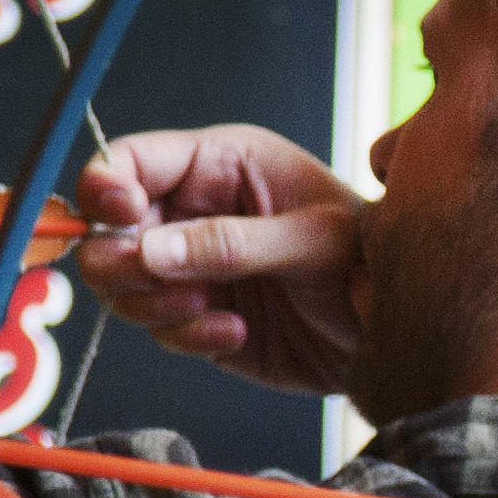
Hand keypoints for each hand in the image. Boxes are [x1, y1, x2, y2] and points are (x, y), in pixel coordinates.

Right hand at [72, 126, 369, 395]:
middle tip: (154, 277)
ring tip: (207, 307)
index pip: (129, 161)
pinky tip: (235, 333)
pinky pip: (158, 329)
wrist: (391, 331)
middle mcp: (192, 213)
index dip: (106, 186)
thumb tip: (149, 251)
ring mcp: (190, 268)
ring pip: (121, 286)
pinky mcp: (196, 319)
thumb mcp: (312, 241)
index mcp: (218, 165)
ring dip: (151, 303)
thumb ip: (231, 243)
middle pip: (106, 230)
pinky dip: (186, 336)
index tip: (121, 215)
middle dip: (119, 258)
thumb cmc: (367, 260)